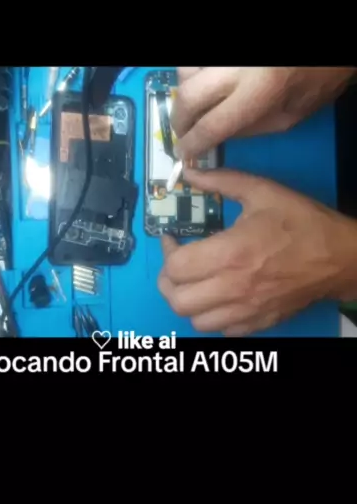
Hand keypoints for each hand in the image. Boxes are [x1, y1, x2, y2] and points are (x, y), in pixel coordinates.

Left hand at [158, 168, 356, 335]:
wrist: (341, 257)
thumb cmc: (303, 223)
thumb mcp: (262, 191)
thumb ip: (221, 181)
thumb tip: (190, 172)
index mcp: (230, 253)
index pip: (175, 267)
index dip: (165, 251)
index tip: (171, 239)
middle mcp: (233, 287)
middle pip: (177, 299)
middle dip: (168, 280)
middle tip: (176, 263)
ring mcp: (246, 309)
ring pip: (195, 320)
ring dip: (187, 301)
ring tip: (193, 282)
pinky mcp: (259, 322)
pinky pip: (221, 331)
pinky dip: (212, 317)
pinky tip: (217, 297)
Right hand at [171, 67, 354, 158]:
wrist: (329, 49)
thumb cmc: (315, 83)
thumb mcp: (288, 118)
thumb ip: (248, 128)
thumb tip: (214, 136)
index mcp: (259, 92)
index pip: (211, 125)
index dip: (192, 144)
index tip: (185, 154)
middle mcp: (237, 68)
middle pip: (188, 96)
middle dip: (179, 120)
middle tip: (182, 133)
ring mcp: (228, 55)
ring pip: (185, 71)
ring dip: (185, 91)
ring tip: (195, 104)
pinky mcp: (225, 48)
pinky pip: (194, 60)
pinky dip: (193, 72)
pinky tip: (205, 82)